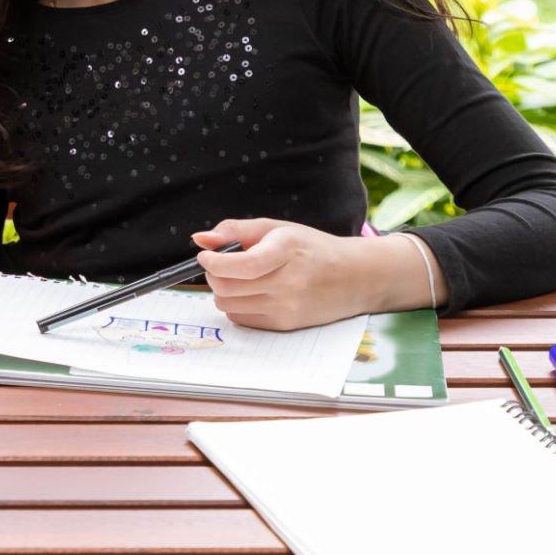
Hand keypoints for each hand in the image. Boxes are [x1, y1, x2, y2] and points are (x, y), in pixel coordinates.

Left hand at [192, 219, 383, 330]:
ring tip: (238, 278)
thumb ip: (234, 230)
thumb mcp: (276, 228)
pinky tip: (251, 292)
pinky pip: (241, 319)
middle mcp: (289, 283)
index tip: (205, 255)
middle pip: (227, 287)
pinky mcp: (285, 326)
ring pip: (228, 305)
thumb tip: (200, 239)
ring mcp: (288, 307)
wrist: (355, 277)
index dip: (214, 262)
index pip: (242, 265)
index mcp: (287, 251)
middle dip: (213, 275)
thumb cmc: (311, 248)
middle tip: (218, 265)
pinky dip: (236, 305)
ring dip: (223, 291)